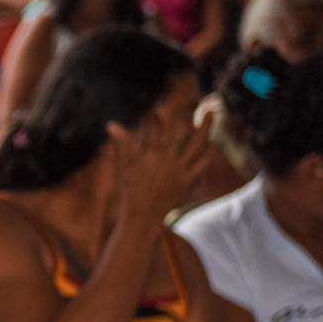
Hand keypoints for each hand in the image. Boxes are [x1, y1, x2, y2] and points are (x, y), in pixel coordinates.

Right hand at [106, 103, 213, 220]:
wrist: (141, 219)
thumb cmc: (128, 193)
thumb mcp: (123, 167)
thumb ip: (122, 144)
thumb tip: (111, 124)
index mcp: (147, 153)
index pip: (155, 126)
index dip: (157, 116)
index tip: (158, 111)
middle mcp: (166, 158)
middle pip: (179, 128)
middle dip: (184, 112)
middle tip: (190, 102)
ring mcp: (179, 169)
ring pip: (197, 142)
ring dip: (206, 125)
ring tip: (211, 112)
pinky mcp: (189, 180)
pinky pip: (203, 162)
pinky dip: (209, 151)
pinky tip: (211, 142)